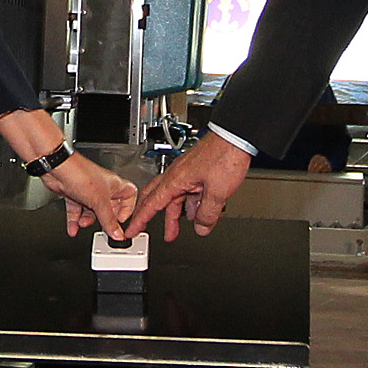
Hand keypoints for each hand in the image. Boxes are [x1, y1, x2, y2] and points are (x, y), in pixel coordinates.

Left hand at [44, 153, 136, 240]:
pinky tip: (73, 228)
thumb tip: (117, 234)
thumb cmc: (81, 175)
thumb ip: (109, 220)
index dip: (127, 209)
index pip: (129, 195)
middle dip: (104, 219)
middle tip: (103, 229)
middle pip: (109, 207)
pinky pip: (76, 211)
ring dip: (86, 220)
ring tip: (82, 224)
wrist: (57, 169)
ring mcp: (87, 191)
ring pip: (91, 211)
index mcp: (114, 185)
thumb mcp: (99, 202)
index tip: (121, 220)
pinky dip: (74, 221)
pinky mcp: (73, 194)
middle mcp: (102, 187)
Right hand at [126, 130, 251, 241]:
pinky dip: (190, 203)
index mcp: (175, 179)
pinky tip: (198, 211)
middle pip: (157, 198)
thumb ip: (208, 214)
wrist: (235, 137)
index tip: (132, 230)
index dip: (140, 219)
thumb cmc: (225, 156)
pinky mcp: (197, 170)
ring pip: (175, 196)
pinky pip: (188, 190)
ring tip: (179, 228)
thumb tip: (201, 228)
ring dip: (176, 213)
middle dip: (153, 217)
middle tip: (150, 230)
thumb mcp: (217, 192)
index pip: (151, 204)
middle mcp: (177, 174)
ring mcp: (187, 172)